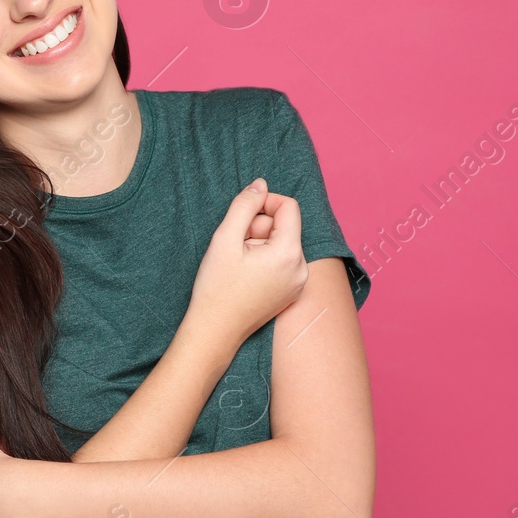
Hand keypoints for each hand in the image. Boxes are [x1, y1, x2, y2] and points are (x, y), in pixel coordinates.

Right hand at [185, 178, 310, 351]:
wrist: (214, 331)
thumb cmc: (217, 287)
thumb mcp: (225, 238)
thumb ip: (244, 205)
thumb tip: (260, 185)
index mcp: (290, 253)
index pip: (288, 207)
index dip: (264, 203)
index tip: (242, 216)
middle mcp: (302, 269)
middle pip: (284, 226)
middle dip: (258, 228)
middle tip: (235, 246)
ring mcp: (298, 284)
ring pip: (282, 244)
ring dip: (259, 244)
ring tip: (238, 263)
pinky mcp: (291, 293)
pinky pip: (282, 262)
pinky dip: (264, 261)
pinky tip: (245, 275)